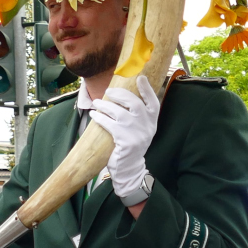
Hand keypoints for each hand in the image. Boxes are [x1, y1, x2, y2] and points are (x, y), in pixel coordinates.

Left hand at [92, 77, 160, 201]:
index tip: (141, 78)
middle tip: (108, 92)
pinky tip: (94, 115)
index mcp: (152, 122)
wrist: (129, 169)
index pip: (153, 103)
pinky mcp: (126, 142)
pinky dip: (100, 118)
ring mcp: (137, 135)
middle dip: (120, 95)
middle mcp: (147, 127)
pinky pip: (110, 125)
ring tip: (97, 103)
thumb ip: (136, 116)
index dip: (147, 90)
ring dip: (105, 105)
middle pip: (135, 104)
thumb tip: (121, 96)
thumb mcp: (139, 131)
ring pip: (120, 113)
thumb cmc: (130, 146)